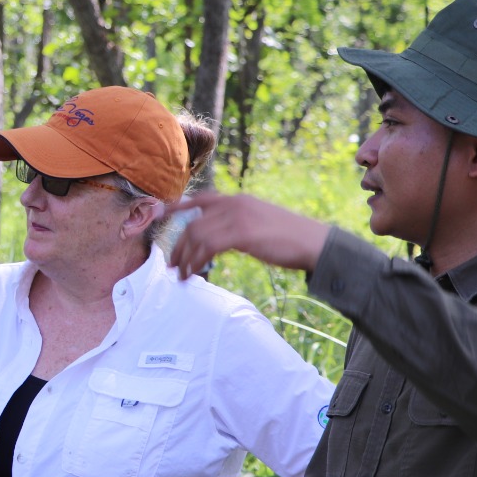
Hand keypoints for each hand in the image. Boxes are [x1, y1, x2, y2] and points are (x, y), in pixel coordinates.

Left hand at [168, 191, 330, 279]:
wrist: (314, 243)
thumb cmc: (289, 238)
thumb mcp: (259, 223)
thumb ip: (237, 225)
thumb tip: (217, 240)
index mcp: (238, 200)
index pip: (200, 199)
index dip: (178, 207)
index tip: (161, 215)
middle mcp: (234, 204)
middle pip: (193, 223)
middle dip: (178, 246)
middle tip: (172, 265)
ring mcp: (238, 217)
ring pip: (196, 236)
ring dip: (185, 258)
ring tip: (182, 276)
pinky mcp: (242, 234)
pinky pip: (208, 247)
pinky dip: (197, 262)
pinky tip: (195, 273)